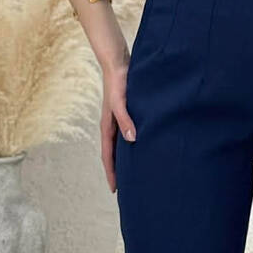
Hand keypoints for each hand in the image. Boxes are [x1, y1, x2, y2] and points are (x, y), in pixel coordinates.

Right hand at [101, 59, 134, 191]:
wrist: (118, 62)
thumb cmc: (119, 81)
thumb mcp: (121, 102)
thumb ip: (125, 120)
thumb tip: (131, 140)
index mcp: (108, 126)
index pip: (108, 156)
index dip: (111, 173)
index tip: (115, 190)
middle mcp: (113, 125)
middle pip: (114, 153)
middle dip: (118, 170)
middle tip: (127, 187)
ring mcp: (119, 119)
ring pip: (122, 144)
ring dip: (126, 158)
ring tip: (136, 171)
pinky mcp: (128, 112)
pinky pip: (129, 133)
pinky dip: (134, 143)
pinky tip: (144, 145)